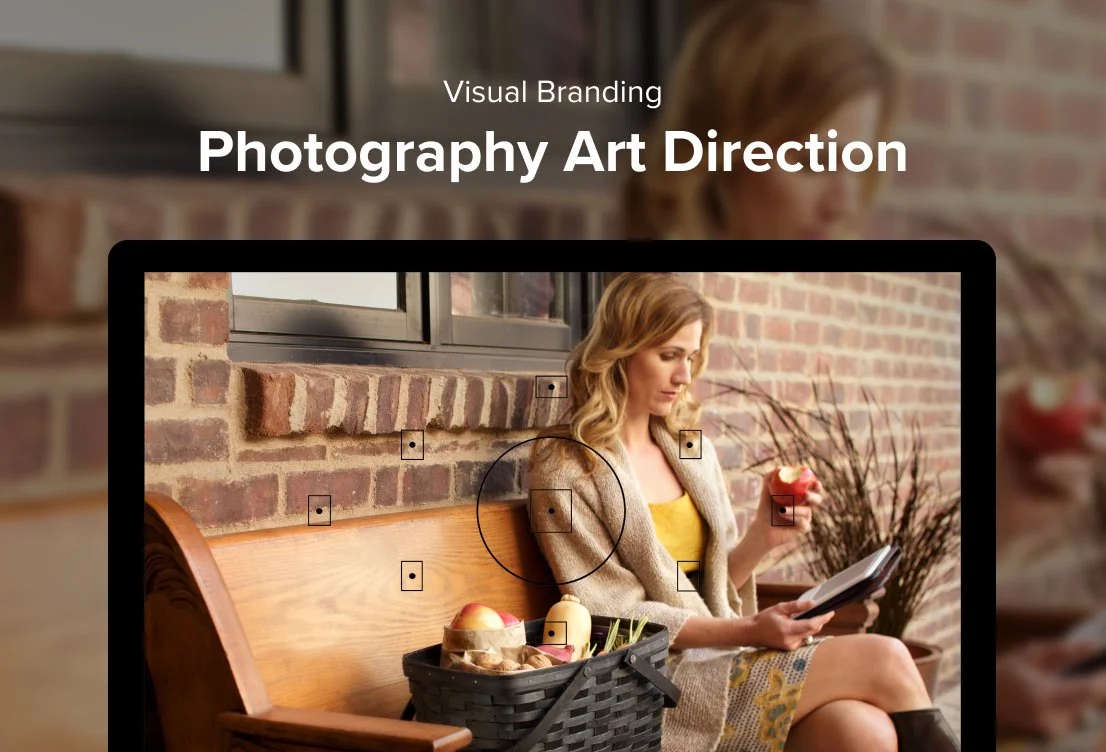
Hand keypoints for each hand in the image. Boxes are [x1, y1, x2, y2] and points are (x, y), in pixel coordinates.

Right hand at [747, 600, 833, 650]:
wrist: (753, 633)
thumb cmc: (765, 618)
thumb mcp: (780, 608)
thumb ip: (797, 606)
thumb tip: (813, 604)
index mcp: (787, 629)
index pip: (811, 625)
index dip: (823, 619)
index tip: (830, 613)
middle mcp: (790, 640)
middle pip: (812, 631)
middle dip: (820, 622)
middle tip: (824, 613)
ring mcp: (791, 646)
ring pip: (809, 635)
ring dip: (812, 626)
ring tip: (809, 617)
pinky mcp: (790, 649)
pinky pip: (803, 639)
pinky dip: (805, 631)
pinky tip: (799, 625)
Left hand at [752, 473, 824, 551]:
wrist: (762, 528)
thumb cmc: (765, 509)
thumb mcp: (766, 492)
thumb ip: (770, 479)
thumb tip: (779, 467)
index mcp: (800, 496)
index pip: (812, 488)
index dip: (816, 484)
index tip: (814, 481)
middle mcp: (805, 506)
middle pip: (817, 500)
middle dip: (814, 496)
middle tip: (806, 495)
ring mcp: (805, 518)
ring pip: (807, 512)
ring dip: (795, 510)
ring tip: (782, 510)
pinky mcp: (803, 529)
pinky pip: (804, 523)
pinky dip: (794, 518)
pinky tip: (783, 515)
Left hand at [996, 401, 1105, 550]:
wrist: (995, 499)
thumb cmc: (999, 461)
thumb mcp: (1006, 430)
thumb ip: (1014, 404)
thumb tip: (1028, 380)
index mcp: (1070, 437)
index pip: (1093, 422)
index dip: (1100, 412)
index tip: (1094, 406)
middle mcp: (1081, 457)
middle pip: (1103, 444)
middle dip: (1099, 438)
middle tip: (1083, 433)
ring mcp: (1082, 478)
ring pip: (1085, 466)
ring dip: (1064, 465)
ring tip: (1037, 467)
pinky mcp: (1078, 498)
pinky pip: (1076, 486)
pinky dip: (1056, 479)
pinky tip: (1038, 477)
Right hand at [996, 640, 1105, 739]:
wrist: (987, 701)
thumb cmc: (1005, 674)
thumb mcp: (1031, 655)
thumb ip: (1065, 651)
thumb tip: (1096, 646)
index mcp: (1047, 696)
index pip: (1092, 690)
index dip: (1102, 677)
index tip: (1103, 665)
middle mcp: (1055, 718)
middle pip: (1092, 701)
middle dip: (1091, 685)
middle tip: (1082, 671)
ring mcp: (1056, 729)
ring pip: (1086, 709)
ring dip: (1081, 696)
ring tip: (1060, 683)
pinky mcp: (1056, 734)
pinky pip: (1076, 717)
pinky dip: (1072, 705)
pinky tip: (1055, 694)